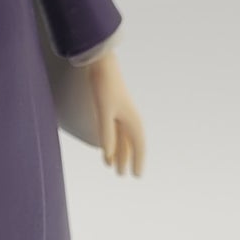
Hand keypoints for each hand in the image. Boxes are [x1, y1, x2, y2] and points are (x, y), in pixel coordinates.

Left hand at [85, 52, 145, 176]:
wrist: (101, 64)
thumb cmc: (104, 85)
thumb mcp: (104, 110)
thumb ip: (106, 132)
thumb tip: (108, 154)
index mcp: (132, 119)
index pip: (138, 146)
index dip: (138, 161)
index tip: (136, 176)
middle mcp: (129, 118)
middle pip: (130, 144)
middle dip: (126, 160)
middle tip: (122, 175)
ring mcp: (121, 114)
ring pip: (122, 139)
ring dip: (118, 152)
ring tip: (112, 167)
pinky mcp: (112, 109)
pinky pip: (115, 131)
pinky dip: (111, 142)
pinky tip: (106, 150)